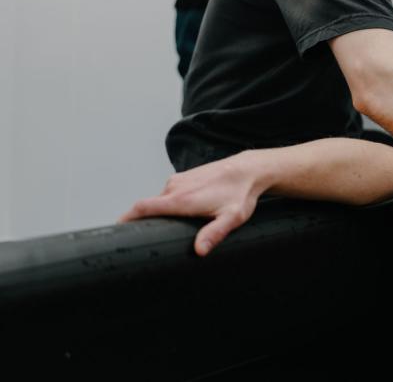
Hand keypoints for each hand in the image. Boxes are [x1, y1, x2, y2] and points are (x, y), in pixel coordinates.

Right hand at [119, 152, 266, 256]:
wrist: (249, 169)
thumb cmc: (241, 193)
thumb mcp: (231, 217)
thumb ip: (214, 233)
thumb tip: (199, 251)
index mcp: (181, 199)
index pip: (143, 207)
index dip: (126, 218)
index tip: (115, 228)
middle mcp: (175, 187)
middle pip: (150, 207)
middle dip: (147, 221)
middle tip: (151, 237)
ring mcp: (179, 180)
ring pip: (162, 200)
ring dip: (163, 213)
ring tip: (174, 225)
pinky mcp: (184, 177)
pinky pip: (170, 193)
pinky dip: (171, 204)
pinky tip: (185, 211)